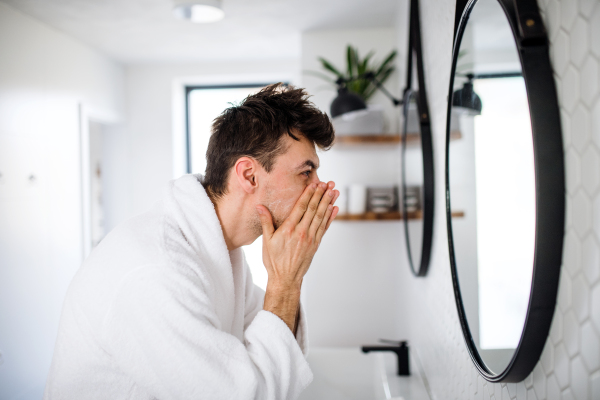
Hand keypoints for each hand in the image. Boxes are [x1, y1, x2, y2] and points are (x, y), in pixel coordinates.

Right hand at [256, 181, 338, 330]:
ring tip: (334, 191)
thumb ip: (266, 222)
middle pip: (314, 209)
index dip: (309, 194)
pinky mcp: (315, 244)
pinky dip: (330, 217)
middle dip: (321, 195)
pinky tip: (335, 208)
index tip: (314, 184)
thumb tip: (260, 207)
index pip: (301, 207)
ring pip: (321, 217)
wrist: (286, 279)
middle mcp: (302, 232)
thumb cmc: (274, 261)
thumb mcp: (267, 241)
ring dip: (328, 202)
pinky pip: (325, 227)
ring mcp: (311, 238)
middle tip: (328, 183)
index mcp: (289, 229)